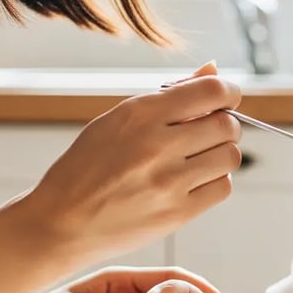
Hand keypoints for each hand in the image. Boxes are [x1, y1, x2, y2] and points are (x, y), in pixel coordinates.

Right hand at [20, 62, 242, 267]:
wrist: (62, 221)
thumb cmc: (88, 166)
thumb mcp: (117, 120)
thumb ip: (169, 96)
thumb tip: (212, 72)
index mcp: (140, 114)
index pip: (211, 91)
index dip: (228, 92)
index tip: (227, 97)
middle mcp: (156, 145)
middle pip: (227, 124)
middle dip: (225, 124)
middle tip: (210, 132)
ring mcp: (168, 182)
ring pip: (231, 156)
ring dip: (222, 153)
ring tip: (200, 158)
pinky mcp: (176, 214)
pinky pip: (222, 188)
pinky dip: (214, 182)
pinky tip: (193, 180)